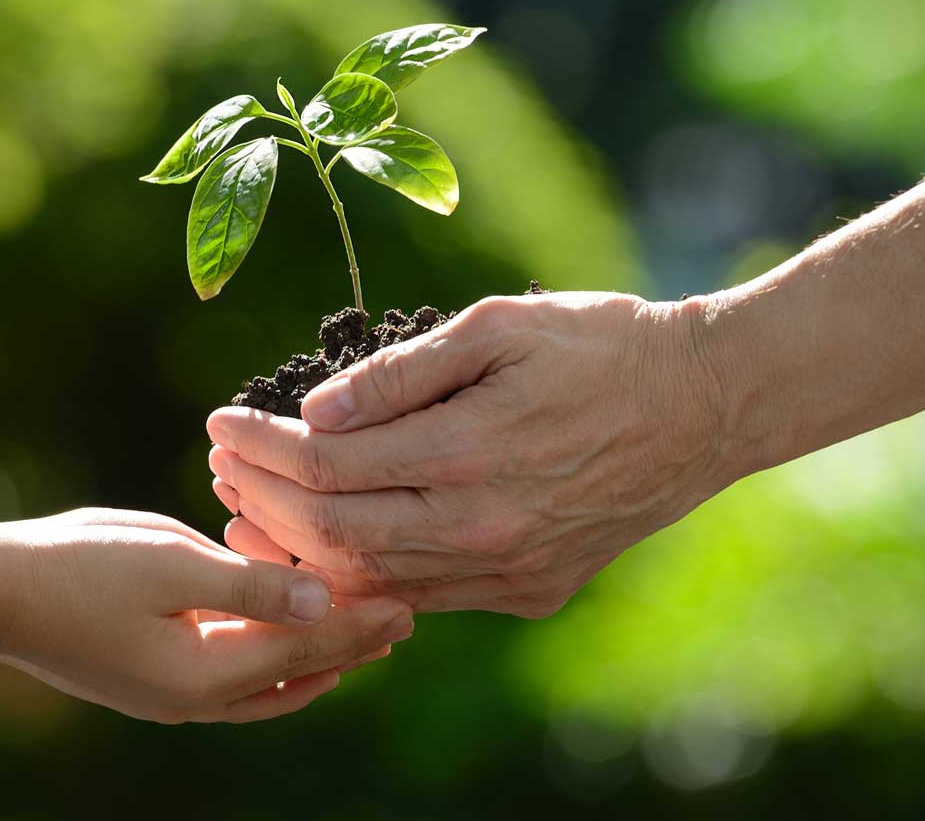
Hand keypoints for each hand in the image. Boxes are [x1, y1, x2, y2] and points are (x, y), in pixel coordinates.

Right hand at [0, 508, 412, 722]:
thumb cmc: (81, 569)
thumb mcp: (172, 567)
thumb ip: (251, 588)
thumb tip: (324, 604)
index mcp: (205, 676)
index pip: (306, 649)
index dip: (359, 626)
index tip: (408, 604)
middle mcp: (197, 698)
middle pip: (297, 674)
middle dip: (351, 646)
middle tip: (402, 617)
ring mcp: (175, 695)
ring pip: (271, 684)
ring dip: (318, 657)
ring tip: (361, 634)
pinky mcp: (159, 678)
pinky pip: (239, 678)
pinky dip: (276, 658)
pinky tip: (290, 635)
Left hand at [207, 291, 729, 617]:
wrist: (705, 405)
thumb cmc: (602, 346)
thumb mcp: (501, 327)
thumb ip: (403, 372)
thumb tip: (315, 409)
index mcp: (470, 452)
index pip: (328, 464)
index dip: (262, 446)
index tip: (220, 421)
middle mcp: (483, 527)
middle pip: (334, 531)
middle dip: (261, 498)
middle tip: (220, 463)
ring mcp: (509, 570)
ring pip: (372, 579)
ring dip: (301, 545)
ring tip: (252, 509)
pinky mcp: (531, 589)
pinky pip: (424, 596)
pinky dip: (365, 574)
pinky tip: (332, 545)